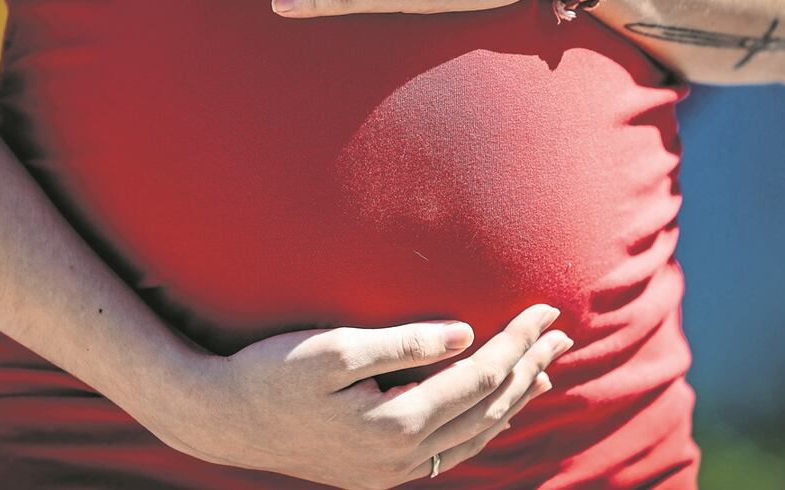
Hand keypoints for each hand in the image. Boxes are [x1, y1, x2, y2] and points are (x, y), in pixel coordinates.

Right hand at [155, 304, 571, 488]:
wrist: (222, 421)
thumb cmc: (270, 374)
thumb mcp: (333, 349)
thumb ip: (403, 343)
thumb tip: (464, 333)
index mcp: (396, 424)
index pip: (479, 376)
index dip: (517, 341)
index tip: (545, 310)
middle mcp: (402, 458)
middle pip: (487, 410)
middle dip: (527, 369)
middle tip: (562, 336)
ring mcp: (390, 472)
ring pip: (473, 437)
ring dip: (511, 401)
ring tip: (542, 373)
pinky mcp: (376, 473)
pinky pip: (448, 452)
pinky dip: (479, 426)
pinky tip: (488, 410)